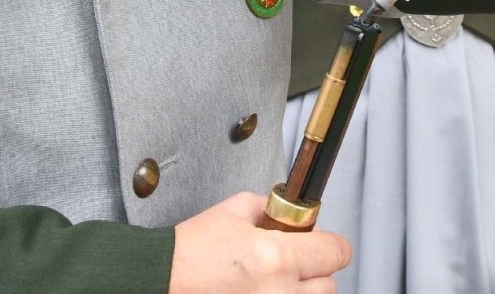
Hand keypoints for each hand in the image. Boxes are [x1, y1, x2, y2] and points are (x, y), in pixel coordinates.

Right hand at [170, 193, 350, 293]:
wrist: (159, 281)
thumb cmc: (190, 252)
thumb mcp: (233, 211)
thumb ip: (269, 209)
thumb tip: (290, 215)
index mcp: (276, 257)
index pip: (336, 252)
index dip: (332, 243)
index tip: (325, 243)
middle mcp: (279, 292)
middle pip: (328, 285)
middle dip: (315, 270)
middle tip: (294, 261)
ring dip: (300, 290)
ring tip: (274, 280)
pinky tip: (261, 291)